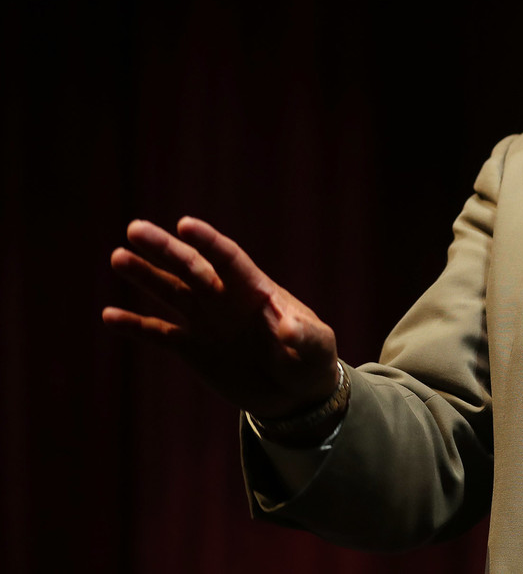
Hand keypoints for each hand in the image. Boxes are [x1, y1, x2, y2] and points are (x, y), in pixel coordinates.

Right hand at [102, 216, 339, 418]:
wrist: (295, 393)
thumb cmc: (312, 360)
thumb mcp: (317, 347)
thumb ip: (304, 335)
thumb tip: (287, 329)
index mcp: (256, 289)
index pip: (228, 258)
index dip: (208, 242)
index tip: (184, 225)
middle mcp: (225, 298)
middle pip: (191, 267)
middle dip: (165, 249)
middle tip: (134, 230)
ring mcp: (206, 321)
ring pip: (170, 292)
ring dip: (144, 276)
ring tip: (118, 257)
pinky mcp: (193, 348)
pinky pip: (159, 333)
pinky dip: (135, 326)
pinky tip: (109, 316)